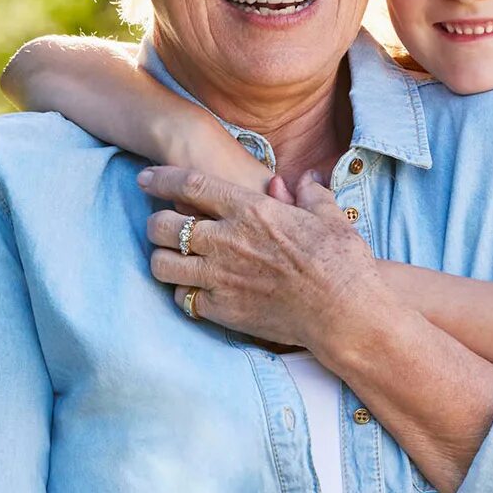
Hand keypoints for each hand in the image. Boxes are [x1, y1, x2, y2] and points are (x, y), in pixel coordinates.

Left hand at [137, 166, 387, 350]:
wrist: (346, 314)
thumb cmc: (342, 262)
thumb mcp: (329, 217)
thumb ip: (308, 195)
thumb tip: (302, 180)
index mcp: (251, 210)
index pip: (190, 185)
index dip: (162, 178)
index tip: (146, 178)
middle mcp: (227, 240)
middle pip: (163, 225)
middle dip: (155, 222)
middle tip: (160, 225)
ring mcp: (221, 277)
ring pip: (162, 265)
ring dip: (161, 259)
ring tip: (169, 259)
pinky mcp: (223, 310)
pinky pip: (183, 300)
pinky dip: (183, 294)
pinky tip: (194, 291)